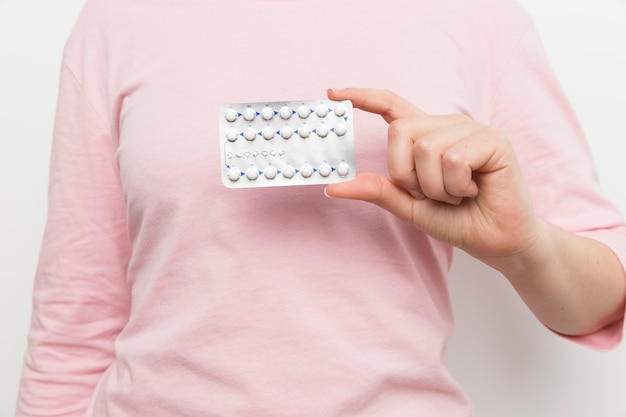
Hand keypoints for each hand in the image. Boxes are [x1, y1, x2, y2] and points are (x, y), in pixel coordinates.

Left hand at [325, 88, 544, 268]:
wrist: (497, 242)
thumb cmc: (458, 221)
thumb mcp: (410, 208)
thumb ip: (378, 192)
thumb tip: (334, 187)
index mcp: (427, 137)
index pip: (393, 107)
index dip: (364, 97)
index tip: (333, 92)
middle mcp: (448, 126)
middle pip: (402, 130)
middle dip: (408, 174)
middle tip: (433, 194)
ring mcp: (472, 129)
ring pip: (427, 148)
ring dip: (435, 186)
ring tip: (458, 194)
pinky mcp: (493, 139)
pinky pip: (454, 158)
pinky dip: (456, 186)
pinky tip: (475, 190)